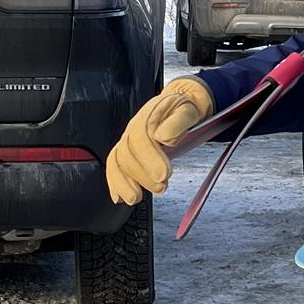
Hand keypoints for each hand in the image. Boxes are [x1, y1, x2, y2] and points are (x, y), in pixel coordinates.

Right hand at [106, 77, 214, 204]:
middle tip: (160, 187)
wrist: (179, 105)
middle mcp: (134, 128)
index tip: (164, 174)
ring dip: (124, 182)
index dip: (149, 157)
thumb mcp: (188, 111)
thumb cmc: (184, 110)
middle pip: (127, 153)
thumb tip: (164, 136)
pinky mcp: (127, 151)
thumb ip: (178, 122)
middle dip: (141, 175)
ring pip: (117, 161)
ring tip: (137, 198)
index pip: (141, 137)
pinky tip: (120, 196)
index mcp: (149, 116)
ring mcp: (128, 140)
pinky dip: (115, 183)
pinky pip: (115, 166)